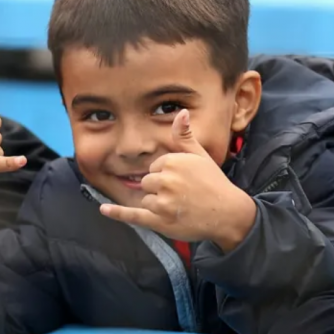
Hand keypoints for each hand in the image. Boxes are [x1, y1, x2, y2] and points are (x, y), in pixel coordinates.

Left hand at [99, 109, 256, 251]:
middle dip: (160, 189)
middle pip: (147, 183)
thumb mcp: (200, 156)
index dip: (167, 175)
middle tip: (183, 195)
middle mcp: (165, 181)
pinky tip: (104, 209)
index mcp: (172, 162)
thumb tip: (181, 112)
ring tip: (180, 207)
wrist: (228, 213)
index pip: (155, 167)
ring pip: (145, 200)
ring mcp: (162, 203)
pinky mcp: (159, 221)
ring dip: (157, 205)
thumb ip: (184, 136)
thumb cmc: (214, 183)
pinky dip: (118, 213)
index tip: (184, 181)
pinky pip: (133, 216)